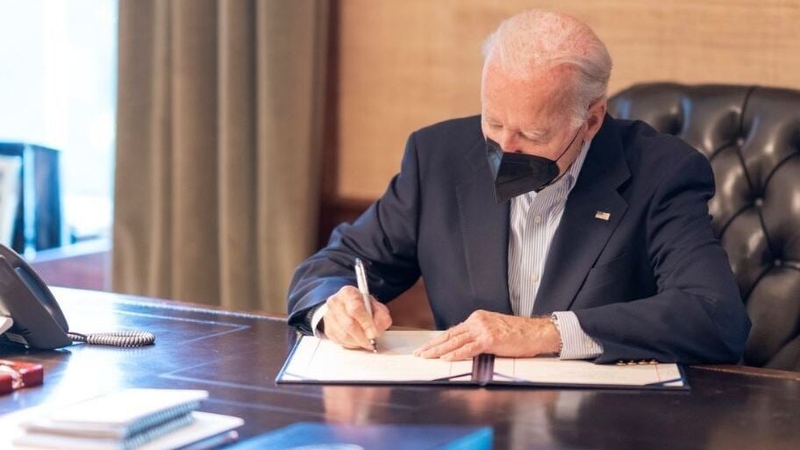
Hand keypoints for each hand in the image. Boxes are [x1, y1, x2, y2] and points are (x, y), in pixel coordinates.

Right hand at [323, 285, 391, 349]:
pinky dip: (351, 344)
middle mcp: (335, 302)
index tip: (373, 333)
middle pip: (349, 324)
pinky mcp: (328, 328)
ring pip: (344, 335)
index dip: (366, 323)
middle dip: (362, 336)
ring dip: (357, 341)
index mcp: (348, 293)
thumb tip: (374, 332)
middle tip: (371, 341)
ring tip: (365, 341)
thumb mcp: (377, 307)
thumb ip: (381, 317)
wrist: (349, 306)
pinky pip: (339, 341)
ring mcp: (329, 316)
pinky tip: (357, 340)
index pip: (355, 309)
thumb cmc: (364, 307)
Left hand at [413, 310, 559, 360]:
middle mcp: (477, 321)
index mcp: (477, 318)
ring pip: (456, 341)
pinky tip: (445, 358)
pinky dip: (456, 354)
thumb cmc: (518, 335)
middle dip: (432, 345)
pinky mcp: (490, 339)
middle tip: (419, 353)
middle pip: (450, 335)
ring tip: (426, 356)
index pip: (453, 331)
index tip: (426, 347)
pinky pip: (469, 348)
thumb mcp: (494, 331)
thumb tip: (463, 347)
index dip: (438, 340)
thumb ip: (478, 336)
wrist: (536, 332)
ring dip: (438, 350)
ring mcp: (483, 330)